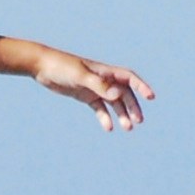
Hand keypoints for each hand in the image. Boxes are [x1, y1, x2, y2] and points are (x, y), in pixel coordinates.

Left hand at [35, 52, 152, 131]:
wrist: (42, 66)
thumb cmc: (62, 67)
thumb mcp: (81, 76)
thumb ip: (99, 85)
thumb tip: (117, 95)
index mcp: (105, 71)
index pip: (129, 78)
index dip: (141, 86)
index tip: (151, 97)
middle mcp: (103, 79)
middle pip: (124, 94)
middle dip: (132, 107)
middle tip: (138, 121)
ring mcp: (94, 88)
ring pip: (113, 102)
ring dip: (121, 114)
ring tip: (127, 128)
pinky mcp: (85, 95)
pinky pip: (99, 108)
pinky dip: (105, 117)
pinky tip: (108, 127)